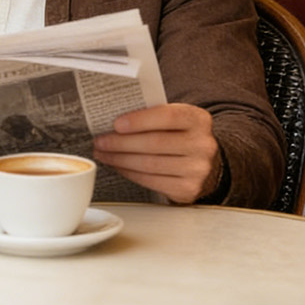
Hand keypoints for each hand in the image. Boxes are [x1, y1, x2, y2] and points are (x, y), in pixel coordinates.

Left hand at [92, 103, 220, 203]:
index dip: (139, 120)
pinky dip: (129, 173)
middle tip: (100, 141)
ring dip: (120, 159)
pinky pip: (151, 181)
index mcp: (198, 119)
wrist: (204, 162)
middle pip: (154, 143)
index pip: (167, 116)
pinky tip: (118, 166)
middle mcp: (202, 144)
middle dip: (121, 142)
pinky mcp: (188, 189)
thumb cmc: (179, 135)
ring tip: (103, 153)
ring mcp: (197, 169)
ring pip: (150, 164)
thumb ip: (151, 115)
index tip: (116, 124)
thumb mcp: (174, 118)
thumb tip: (114, 119)